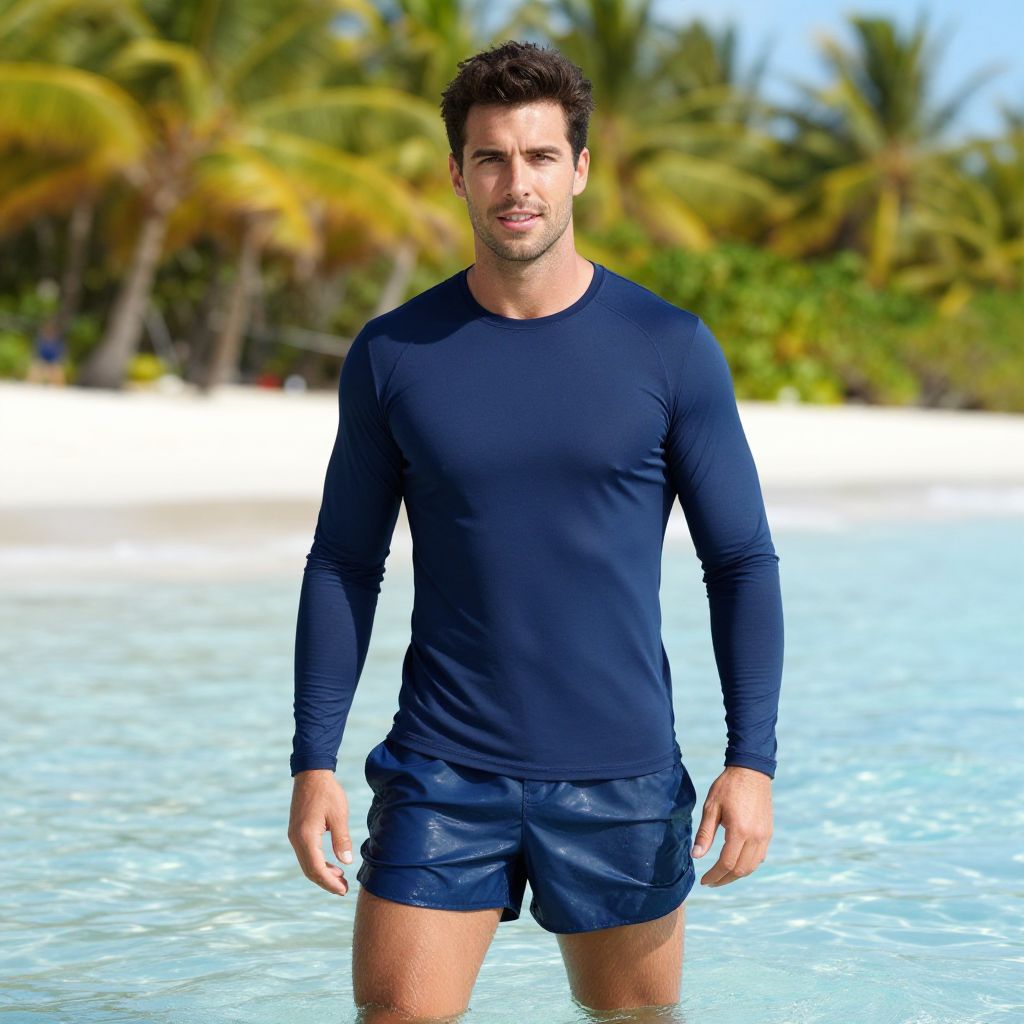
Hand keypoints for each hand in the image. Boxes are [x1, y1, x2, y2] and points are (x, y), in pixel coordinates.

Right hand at [287, 770, 353, 895]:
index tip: (343, 890)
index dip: (330, 882)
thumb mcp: (339, 815)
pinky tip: (332, 863)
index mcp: (306, 837)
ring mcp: (294, 836)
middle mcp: (296, 839)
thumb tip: (346, 862)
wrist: (311, 773)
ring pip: (306, 863)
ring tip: (340, 878)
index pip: (316, 869)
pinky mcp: (296, 832)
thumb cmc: (327, 792)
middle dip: (326, 882)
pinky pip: (306, 854)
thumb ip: (342, 839)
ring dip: (322, 873)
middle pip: (309, 870)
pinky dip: (318, 862)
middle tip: (344, 889)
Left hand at [690, 765, 772, 886]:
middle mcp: (756, 837)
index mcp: (740, 831)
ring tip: (721, 875)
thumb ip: (705, 834)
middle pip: (741, 870)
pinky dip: (747, 865)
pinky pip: (759, 857)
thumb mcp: (711, 807)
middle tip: (711, 882)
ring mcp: (765, 836)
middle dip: (724, 879)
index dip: (714, 875)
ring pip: (752, 866)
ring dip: (736, 874)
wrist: (751, 771)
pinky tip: (736, 863)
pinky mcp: (768, 833)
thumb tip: (696, 856)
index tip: (704, 881)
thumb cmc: (728, 787)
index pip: (726, 864)